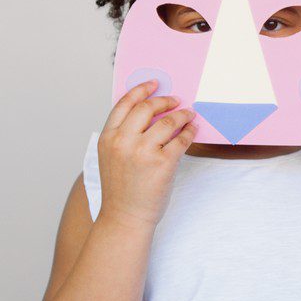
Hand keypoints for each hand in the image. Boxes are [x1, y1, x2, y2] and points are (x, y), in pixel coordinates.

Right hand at [96, 80, 196, 229]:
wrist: (125, 217)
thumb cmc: (121, 188)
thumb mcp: (111, 156)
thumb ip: (124, 134)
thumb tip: (150, 110)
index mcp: (108, 138)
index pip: (124, 103)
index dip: (141, 89)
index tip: (154, 83)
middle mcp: (123, 142)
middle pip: (147, 108)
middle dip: (165, 100)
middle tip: (177, 100)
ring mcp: (143, 152)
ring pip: (168, 121)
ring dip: (182, 115)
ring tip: (189, 115)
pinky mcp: (162, 163)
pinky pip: (181, 139)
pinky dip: (189, 132)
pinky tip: (192, 131)